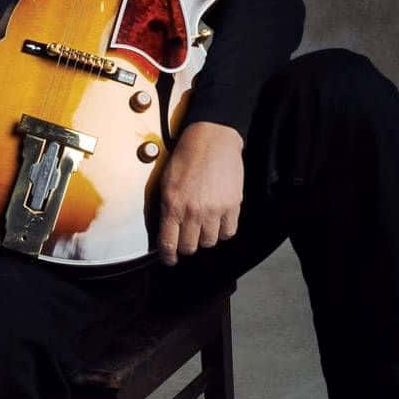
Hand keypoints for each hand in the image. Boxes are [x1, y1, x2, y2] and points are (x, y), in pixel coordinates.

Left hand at [156, 121, 244, 264]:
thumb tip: (166, 232)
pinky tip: (219, 221)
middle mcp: (192, 211)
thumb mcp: (166, 182)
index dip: (168, 257)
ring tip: (204, 225)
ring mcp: (214, 210)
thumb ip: (166, 209)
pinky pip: (229, 232)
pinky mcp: (232, 206)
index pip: (168, 244)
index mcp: (172, 205)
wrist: (212, 138)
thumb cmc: (187, 157)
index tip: (170, 260)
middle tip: (187, 238)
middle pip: (190, 248)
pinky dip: (224, 230)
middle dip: (187, 246)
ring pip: (210, 242)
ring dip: (205, 237)